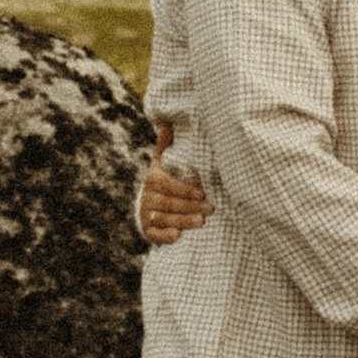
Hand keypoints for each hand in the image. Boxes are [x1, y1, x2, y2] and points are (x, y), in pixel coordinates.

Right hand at [136, 124, 211, 244]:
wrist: (150, 205)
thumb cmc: (165, 180)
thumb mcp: (164, 162)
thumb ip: (167, 146)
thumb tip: (167, 120)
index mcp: (153, 179)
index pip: (167, 184)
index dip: (183, 189)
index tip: (201, 192)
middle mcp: (148, 197)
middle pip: (168, 203)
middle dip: (189, 206)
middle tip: (210, 208)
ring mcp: (147, 215)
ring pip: (164, 219)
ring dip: (182, 221)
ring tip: (202, 222)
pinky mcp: (148, 231)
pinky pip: (154, 235)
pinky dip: (165, 236)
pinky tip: (177, 236)